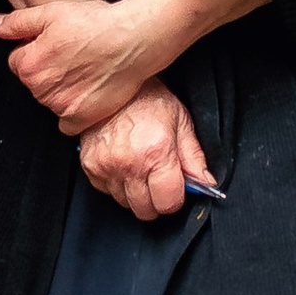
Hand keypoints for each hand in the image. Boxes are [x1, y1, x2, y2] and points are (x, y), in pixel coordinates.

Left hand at [0, 0, 160, 133]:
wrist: (132, 40)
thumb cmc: (95, 24)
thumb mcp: (51, 13)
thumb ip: (17, 23)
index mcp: (29, 65)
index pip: (18, 62)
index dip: (37, 51)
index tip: (56, 45)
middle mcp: (41, 90)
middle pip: (34, 83)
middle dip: (48, 71)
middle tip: (73, 55)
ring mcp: (61, 107)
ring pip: (51, 100)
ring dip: (61, 90)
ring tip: (85, 69)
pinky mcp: (81, 118)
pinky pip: (67, 123)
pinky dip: (74, 111)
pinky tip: (88, 92)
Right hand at [76, 80, 214, 222]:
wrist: (112, 83)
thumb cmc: (149, 98)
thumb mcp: (181, 121)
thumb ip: (194, 157)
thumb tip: (206, 183)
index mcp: (156, 153)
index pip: (168, 203)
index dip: (175, 199)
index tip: (175, 189)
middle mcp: (129, 163)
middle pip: (145, 210)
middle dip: (155, 201)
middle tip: (158, 181)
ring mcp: (106, 166)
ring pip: (125, 203)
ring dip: (135, 192)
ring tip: (139, 168)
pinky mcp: (90, 165)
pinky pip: (106, 191)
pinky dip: (116, 184)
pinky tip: (123, 164)